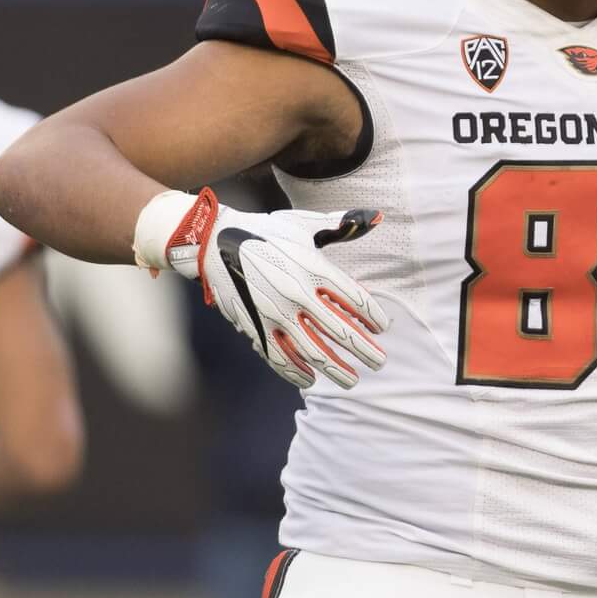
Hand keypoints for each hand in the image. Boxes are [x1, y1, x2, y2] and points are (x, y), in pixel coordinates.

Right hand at [136, 186, 388, 389]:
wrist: (213, 242)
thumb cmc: (264, 232)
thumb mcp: (302, 224)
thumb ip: (340, 225)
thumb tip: (377, 217)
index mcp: (313, 267)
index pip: (355, 299)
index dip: (373, 317)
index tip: (383, 328)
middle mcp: (298, 294)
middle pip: (341, 332)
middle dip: (365, 351)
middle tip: (380, 363)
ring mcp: (275, 314)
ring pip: (314, 352)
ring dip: (336, 370)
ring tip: (351, 380)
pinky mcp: (255, 327)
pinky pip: (280, 358)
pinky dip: (296, 372)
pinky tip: (309, 379)